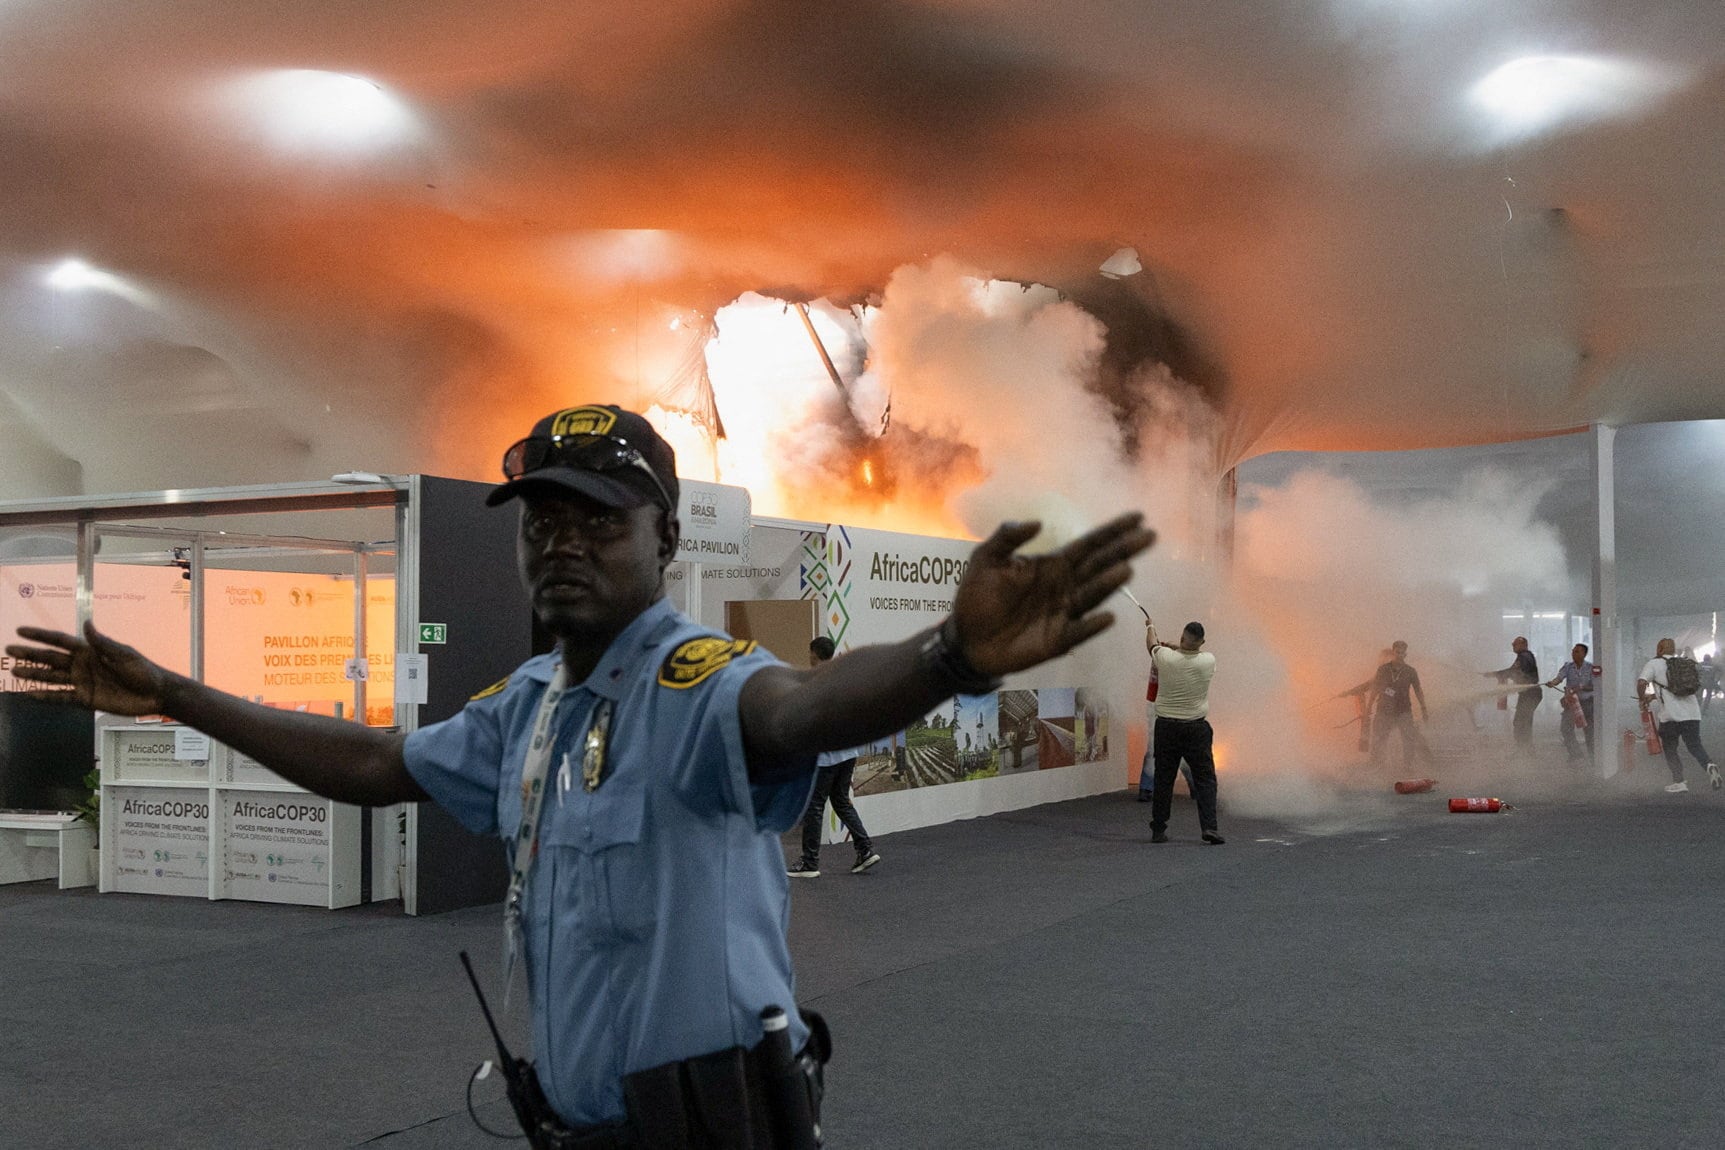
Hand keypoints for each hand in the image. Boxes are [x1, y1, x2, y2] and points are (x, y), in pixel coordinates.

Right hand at [7, 623, 173, 715]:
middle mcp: (82, 665)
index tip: (21, 630)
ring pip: (52, 678)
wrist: (155, 694)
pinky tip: (30, 694)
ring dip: (33, 674)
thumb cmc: (142, 670)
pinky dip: (45, 696)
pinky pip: (61, 697)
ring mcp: (82, 682)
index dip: (41, 636)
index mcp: (90, 651)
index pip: (60, 641)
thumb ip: (103, 642)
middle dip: (30, 654)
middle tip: (9, 649)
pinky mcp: (85, 699)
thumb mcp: (124, 654)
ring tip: (14, 670)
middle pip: (51, 658)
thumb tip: (87, 623)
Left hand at [951, 513, 1154, 676]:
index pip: (1089, 544)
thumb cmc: (977, 596)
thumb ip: (1007, 536)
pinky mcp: (1058, 641)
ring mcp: (1064, 613)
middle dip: (1124, 550)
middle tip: (1150, 536)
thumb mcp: (985, 558)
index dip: (1113, 531)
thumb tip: (1038, 522)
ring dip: (1108, 584)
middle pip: (1100, 565)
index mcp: (1052, 565)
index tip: (1138, 517)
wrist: (965, 638)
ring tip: (1126, 569)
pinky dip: (1092, 626)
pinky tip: (1107, 617)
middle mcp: (1065, 587)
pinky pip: (1078, 632)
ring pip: (1092, 595)